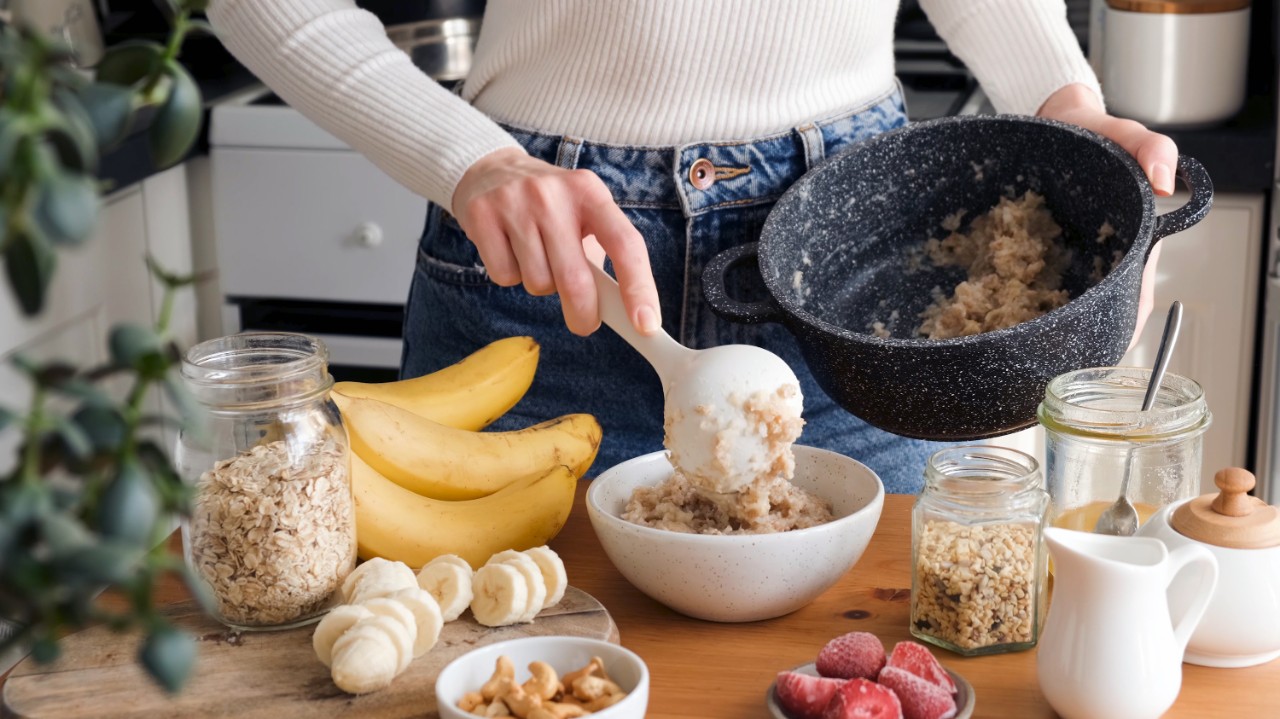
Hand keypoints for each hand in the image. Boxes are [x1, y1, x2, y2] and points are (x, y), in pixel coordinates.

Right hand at [451, 148, 660, 336]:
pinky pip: (504, 276)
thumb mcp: (583, 215)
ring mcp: (514, 202)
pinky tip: (510, 250)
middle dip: (584, 314)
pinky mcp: (481, 214)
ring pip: (538, 282)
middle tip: (584, 323)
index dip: (639, 287)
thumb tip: (619, 310)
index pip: (625, 243)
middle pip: (575, 278)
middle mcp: (553, 194)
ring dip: (541, 285)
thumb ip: (601, 256)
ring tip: (536, 256)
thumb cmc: (550, 206)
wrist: (492, 170)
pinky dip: (510, 276)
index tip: (647, 325)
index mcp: (590, 192)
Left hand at [1037, 84, 1176, 345]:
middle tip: (1055, 367)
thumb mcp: (1125, 132)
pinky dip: (1017, 305)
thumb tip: (1166, 181)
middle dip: (1081, 342)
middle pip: (1098, 317)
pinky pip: (1028, 287)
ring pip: (1063, 309)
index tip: (1103, 353)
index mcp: (1131, 246)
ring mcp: (1068, 263)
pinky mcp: (1036, 257)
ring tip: (1025, 356)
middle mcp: (1100, 262)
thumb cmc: (1094, 132)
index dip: (1123, 330)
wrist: (1050, 124)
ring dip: (1048, 331)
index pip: (1135, 301)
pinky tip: (996, 320)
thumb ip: (1152, 148)